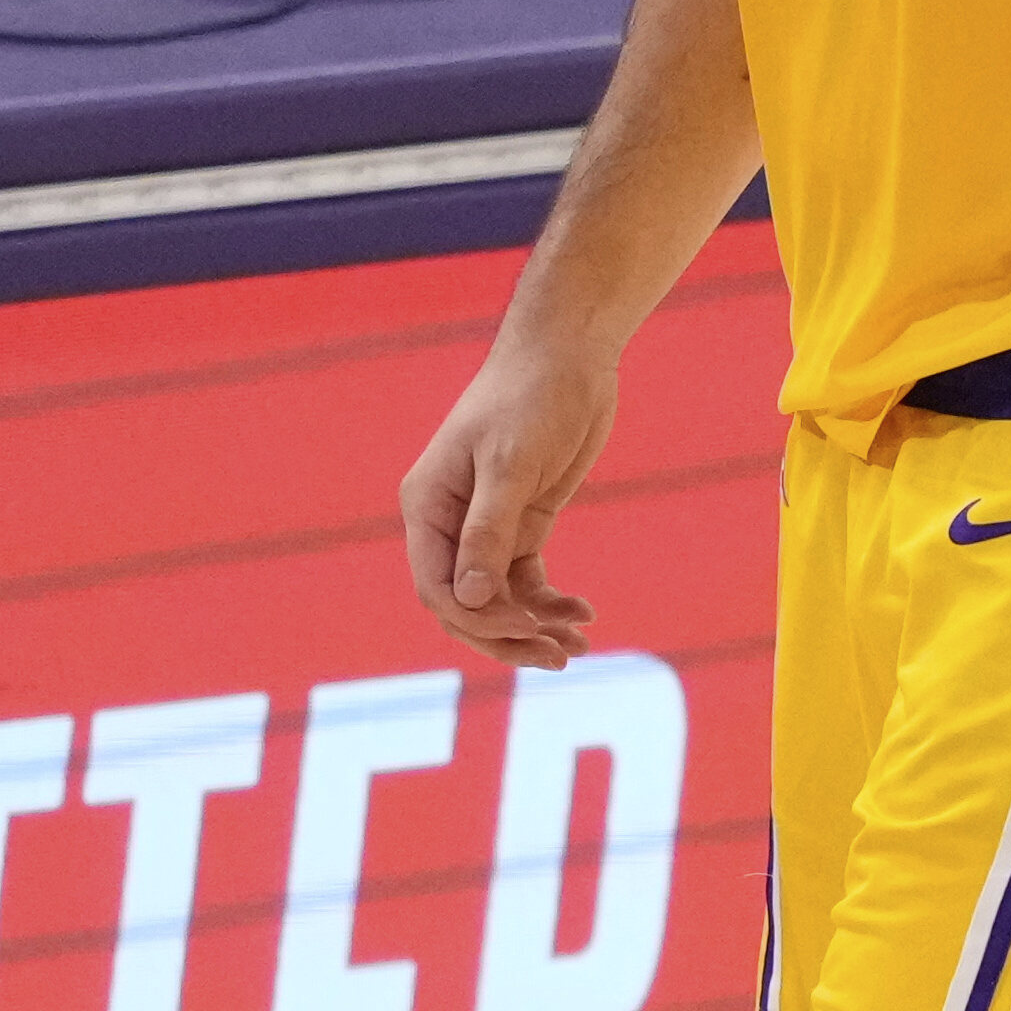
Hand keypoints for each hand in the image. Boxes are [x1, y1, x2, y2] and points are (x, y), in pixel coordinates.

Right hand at [400, 330, 621, 664]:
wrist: (569, 354)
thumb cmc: (530, 397)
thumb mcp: (510, 465)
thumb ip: (489, 534)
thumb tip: (471, 600)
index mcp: (427, 507)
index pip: (436, 588)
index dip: (476, 620)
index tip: (525, 628)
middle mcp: (449, 523)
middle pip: (464, 606)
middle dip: (506, 636)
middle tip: (557, 656)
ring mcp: (487, 527)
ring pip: (497, 601)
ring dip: (533, 628)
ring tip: (577, 647)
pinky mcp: (523, 524)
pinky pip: (527, 581)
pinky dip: (550, 602)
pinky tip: (584, 612)